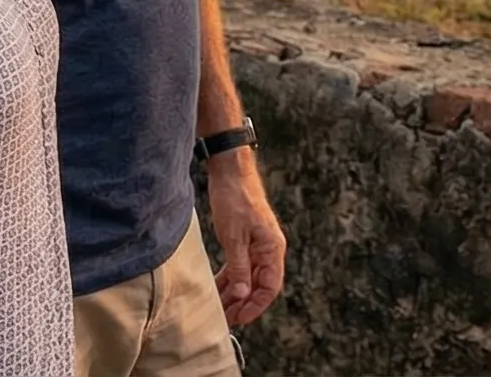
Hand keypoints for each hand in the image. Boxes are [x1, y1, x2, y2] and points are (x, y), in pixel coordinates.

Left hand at [202, 151, 285, 326]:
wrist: (230, 171)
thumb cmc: (235, 199)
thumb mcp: (233, 237)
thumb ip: (239, 267)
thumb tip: (242, 294)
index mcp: (272, 248)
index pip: (270, 287)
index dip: (256, 305)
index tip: (240, 318)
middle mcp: (269, 249)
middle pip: (260, 285)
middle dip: (244, 303)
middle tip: (225, 318)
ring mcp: (257, 245)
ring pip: (249, 277)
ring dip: (235, 293)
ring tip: (219, 308)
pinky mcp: (245, 240)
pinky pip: (240, 266)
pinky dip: (230, 279)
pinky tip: (217, 288)